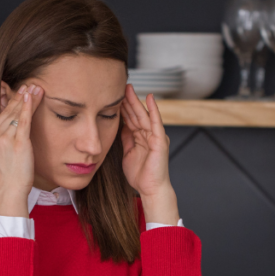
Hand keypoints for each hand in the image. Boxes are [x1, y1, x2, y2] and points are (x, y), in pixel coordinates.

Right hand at [0, 84, 42, 217]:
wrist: (7, 192)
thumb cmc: (0, 177)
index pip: (2, 115)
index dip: (12, 103)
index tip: (20, 92)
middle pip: (10, 112)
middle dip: (21, 97)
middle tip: (30, 84)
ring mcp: (6, 139)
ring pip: (18, 114)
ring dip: (28, 99)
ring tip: (36, 87)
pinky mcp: (19, 144)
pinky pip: (24, 121)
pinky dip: (28, 107)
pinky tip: (32, 96)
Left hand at [120, 84, 178, 224]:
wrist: (150, 189)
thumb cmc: (140, 175)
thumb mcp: (127, 153)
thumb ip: (126, 139)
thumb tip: (119, 126)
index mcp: (140, 138)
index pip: (130, 119)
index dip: (123, 108)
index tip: (114, 97)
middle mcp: (149, 135)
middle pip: (137, 114)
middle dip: (129, 101)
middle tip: (121, 87)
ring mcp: (155, 137)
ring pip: (144, 115)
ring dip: (137, 102)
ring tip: (130, 89)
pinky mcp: (160, 140)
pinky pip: (156, 122)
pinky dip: (153, 110)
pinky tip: (149, 98)